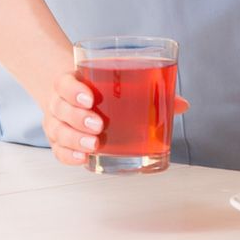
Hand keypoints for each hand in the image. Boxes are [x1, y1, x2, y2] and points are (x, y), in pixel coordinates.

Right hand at [39, 67, 189, 167]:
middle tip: (99, 125)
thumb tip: (182, 104)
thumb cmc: (101, 90)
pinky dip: (69, 155)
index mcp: (71, 82)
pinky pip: (59, 150)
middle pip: (61, 108)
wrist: (74, 95)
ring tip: (94, 144)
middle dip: (79, 118)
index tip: (90, 98)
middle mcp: (60, 102)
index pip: (64, 83)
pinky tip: (84, 158)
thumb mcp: (118, 82)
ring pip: (58, 131)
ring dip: (75, 138)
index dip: (74, 90)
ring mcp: (58, 123)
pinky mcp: (61, 141)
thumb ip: (149, 91)